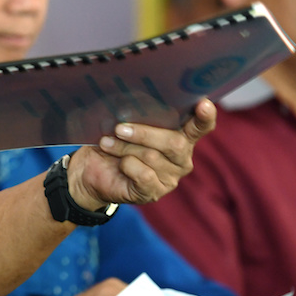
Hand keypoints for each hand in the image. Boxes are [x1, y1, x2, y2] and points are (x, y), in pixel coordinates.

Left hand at [66, 98, 216, 209]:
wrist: (91, 169)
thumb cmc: (112, 140)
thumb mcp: (123, 123)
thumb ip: (136, 114)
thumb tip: (132, 103)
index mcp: (179, 135)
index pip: (200, 127)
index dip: (205, 117)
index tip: (204, 104)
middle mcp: (181, 157)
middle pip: (175, 143)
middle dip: (144, 134)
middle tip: (119, 128)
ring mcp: (170, 177)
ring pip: (153, 157)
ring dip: (125, 148)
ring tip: (107, 143)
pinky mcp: (155, 192)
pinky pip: (145, 176)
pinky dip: (127, 166)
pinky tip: (119, 164)